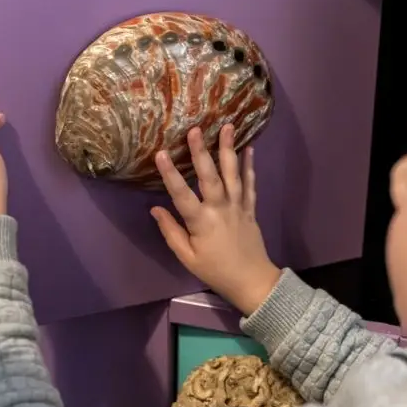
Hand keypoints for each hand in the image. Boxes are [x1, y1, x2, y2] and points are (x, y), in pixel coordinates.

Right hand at [151, 125, 280, 315]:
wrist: (252, 281)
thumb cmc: (215, 270)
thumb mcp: (187, 257)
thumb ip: (171, 232)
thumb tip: (155, 209)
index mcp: (201, 223)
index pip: (182, 195)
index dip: (171, 174)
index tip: (161, 153)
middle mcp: (220, 209)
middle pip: (210, 177)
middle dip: (201, 152)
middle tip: (195, 129)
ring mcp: (238, 206)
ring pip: (232, 174)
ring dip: (228, 149)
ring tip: (227, 126)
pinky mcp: (250, 208)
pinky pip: (250, 184)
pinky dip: (249, 165)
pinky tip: (249, 148)